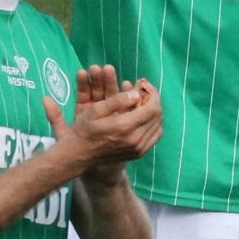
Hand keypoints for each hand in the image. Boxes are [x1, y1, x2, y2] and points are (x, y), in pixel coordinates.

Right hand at [46, 66, 161, 171]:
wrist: (81, 155)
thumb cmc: (86, 129)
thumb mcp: (96, 110)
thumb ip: (117, 101)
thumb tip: (137, 94)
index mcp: (125, 126)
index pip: (152, 107)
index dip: (151, 92)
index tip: (143, 84)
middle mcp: (135, 139)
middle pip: (157, 116)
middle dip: (154, 100)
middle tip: (144, 91)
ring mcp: (139, 149)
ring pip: (158, 126)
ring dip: (154, 111)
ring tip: (144, 102)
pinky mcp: (139, 154)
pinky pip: (155, 136)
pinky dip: (153, 123)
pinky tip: (145, 116)